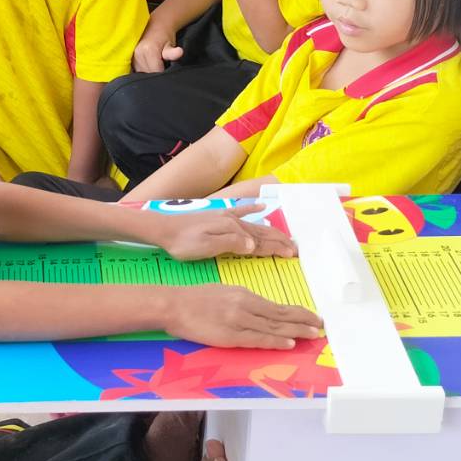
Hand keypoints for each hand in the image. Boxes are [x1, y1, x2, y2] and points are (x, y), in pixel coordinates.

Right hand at [132, 20, 182, 72]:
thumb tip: (179, 52)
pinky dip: (144, 69)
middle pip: (148, 73)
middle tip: (162, 64)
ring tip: (155, 62)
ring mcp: (132, 56)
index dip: (163, 73)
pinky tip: (149, 63)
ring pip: (142, 73)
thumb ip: (173, 53)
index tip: (167, 67)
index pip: (156, 71)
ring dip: (149, 71)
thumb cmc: (164, 36)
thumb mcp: (170, 44)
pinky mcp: (129, 58)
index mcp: (148, 51)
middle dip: (156, 72)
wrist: (154, 26)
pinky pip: (137, 70)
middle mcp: (138, 54)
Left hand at [149, 204, 296, 260]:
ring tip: (285, 236)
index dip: (277, 248)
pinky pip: (240, 210)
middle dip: (280, 241)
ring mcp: (226, 217)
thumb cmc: (183, 243)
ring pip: (255, 225)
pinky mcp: (218, 214)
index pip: (260, 241)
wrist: (164, 228)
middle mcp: (233, 222)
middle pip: (261, 233)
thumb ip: (230, 245)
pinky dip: (252, 209)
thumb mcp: (206, 248)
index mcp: (232, 231)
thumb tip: (253, 246)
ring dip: (272, 231)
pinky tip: (262, 206)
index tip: (292, 254)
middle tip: (296, 248)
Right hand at [163, 284, 323, 349]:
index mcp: (244, 294)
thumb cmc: (195, 298)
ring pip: (273, 327)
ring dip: (296, 331)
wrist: (174, 304)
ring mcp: (238, 321)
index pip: (278, 306)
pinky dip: (275, 341)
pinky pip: (257, 339)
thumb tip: (261, 310)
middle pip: (281, 315)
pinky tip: (288, 342)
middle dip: (304, 321)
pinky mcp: (229, 335)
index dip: (298, 312)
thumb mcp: (224, 291)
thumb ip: (243, 301)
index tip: (313, 317)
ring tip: (314, 334)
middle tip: (321, 326)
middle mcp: (245, 305)